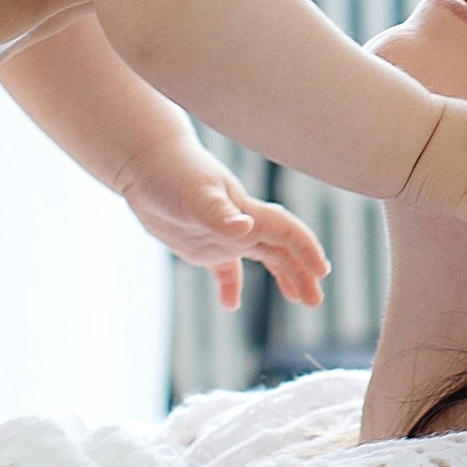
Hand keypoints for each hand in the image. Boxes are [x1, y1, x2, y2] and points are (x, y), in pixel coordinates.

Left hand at [121, 138, 331, 312]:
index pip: (287, 233)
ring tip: (298, 299)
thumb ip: (221, 215)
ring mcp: (223, 235)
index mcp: (247, 213)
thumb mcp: (196, 195)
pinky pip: (225, 268)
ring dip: (283, 276)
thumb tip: (245, 230)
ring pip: (264, 258)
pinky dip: (232, 285)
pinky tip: (230, 304)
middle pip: (282, 250)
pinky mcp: (202, 244)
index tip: (322, 272)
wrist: (144, 162)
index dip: (307, 250)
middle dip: (302, 273)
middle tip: (315, 301)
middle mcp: (242, 225)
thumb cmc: (172, 173)